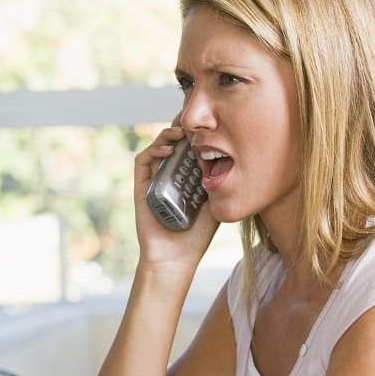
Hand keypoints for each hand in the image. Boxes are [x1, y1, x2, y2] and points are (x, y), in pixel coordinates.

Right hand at [135, 120, 217, 268]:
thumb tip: (233, 158)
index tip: (207, 120)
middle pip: (172, 143)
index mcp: (187, 177)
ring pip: (157, 148)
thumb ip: (220, 183)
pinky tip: (168, 149)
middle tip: (192, 117)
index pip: (188, 148)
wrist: (176, 258)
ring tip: (182, 131)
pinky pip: (143, 162)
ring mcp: (154, 180)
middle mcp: (169, 176)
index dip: (195, 133)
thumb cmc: (197, 235)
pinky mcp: (142, 187)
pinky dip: (153, 150)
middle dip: (181, 127)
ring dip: (167, 135)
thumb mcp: (216, 203)